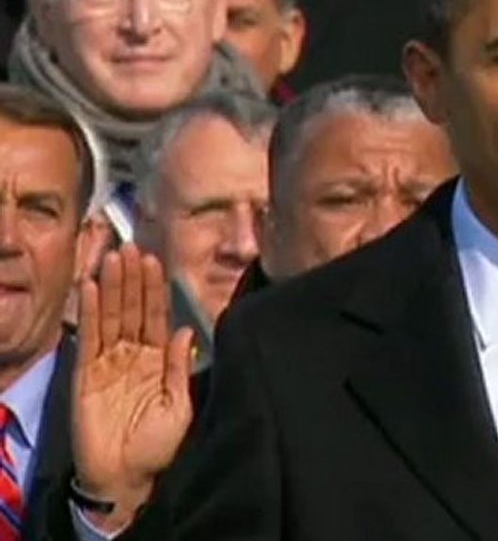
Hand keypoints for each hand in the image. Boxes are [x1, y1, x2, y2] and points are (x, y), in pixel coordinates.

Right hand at [71, 244, 193, 529]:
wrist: (127, 477)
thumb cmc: (158, 445)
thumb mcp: (179, 406)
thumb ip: (178, 368)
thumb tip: (184, 330)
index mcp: (158, 359)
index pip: (157, 316)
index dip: (155, 289)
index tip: (156, 260)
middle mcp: (134, 354)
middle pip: (133, 308)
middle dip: (133, 278)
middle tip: (132, 247)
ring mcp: (108, 362)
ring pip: (111, 316)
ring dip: (112, 286)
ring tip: (113, 257)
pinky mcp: (86, 374)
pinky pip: (89, 338)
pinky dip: (91, 312)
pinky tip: (92, 288)